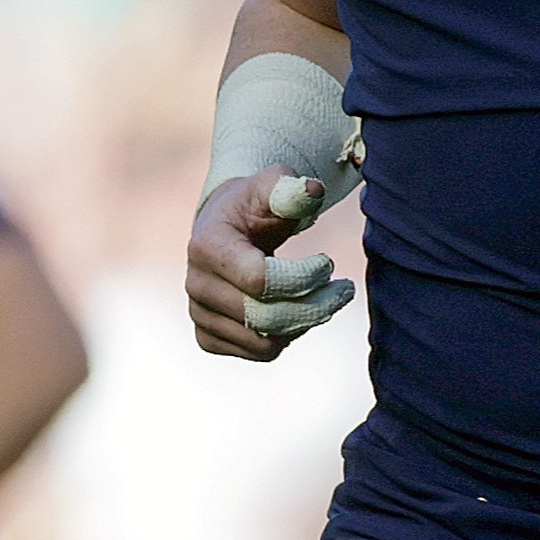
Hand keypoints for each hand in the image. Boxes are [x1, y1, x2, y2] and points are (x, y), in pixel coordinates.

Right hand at [187, 166, 353, 359]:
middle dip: (315, 306)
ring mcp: (199, 315)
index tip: (328, 262)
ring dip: (304, 323)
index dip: (303, 277)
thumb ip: (290, 188)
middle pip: (265, 318)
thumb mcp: (272, 186)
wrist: (227, 228)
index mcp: (207, 246)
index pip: (260, 280)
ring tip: (321, 298)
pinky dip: (286, 337)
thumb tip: (312, 191)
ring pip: (265, 342)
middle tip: (343, 290)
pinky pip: (259, 352)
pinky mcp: (208, 337)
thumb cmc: (254, 205)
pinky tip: (296, 311)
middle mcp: (196, 285)